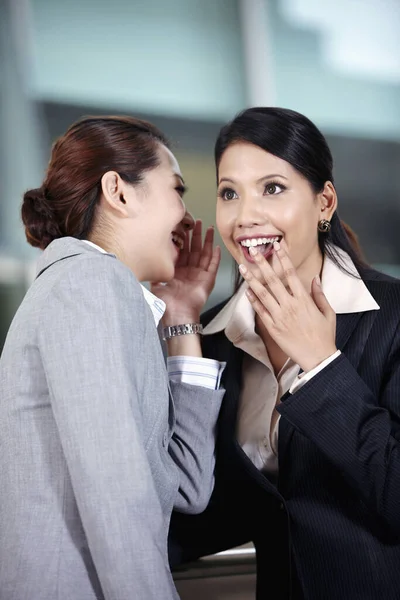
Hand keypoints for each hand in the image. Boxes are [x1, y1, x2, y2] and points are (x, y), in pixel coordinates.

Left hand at [151, 220, 220, 323]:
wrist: (177, 314)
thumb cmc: (167, 303)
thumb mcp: (155, 286)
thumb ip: (153, 274)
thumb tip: (146, 264)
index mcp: (178, 271)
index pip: (183, 251)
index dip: (184, 239)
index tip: (184, 228)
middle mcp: (189, 271)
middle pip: (195, 249)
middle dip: (197, 235)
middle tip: (198, 222)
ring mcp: (200, 275)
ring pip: (205, 254)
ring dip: (208, 242)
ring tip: (210, 229)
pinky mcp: (208, 280)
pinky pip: (213, 266)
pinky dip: (216, 257)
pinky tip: (217, 247)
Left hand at [240, 241, 336, 372]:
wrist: (318, 357)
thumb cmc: (324, 335)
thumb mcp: (328, 312)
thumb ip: (319, 294)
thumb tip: (314, 279)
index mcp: (304, 299)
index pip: (290, 274)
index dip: (282, 259)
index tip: (276, 247)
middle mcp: (289, 305)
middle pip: (272, 280)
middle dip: (262, 263)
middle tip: (253, 250)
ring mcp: (279, 316)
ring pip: (262, 294)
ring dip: (251, 279)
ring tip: (243, 267)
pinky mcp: (272, 328)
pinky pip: (260, 311)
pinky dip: (253, 300)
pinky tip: (246, 291)